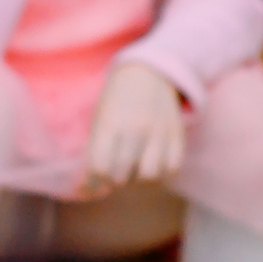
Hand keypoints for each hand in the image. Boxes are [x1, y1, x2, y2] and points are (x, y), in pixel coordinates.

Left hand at [82, 61, 186, 194]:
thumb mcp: (99, 119)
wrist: (148, 72)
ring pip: (149, 177)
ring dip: (138, 180)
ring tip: (135, 170)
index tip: (96, 178)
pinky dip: (161, 174)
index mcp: (110, 123)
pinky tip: (153, 165)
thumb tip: (85, 189)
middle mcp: (135, 128)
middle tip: (116, 171)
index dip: (95, 181)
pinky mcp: (177, 134)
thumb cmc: (117, 101)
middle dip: (115, 180)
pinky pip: (172, 168)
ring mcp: (159, 132)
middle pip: (122, 175)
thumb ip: (94, 152)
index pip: (100, 167)